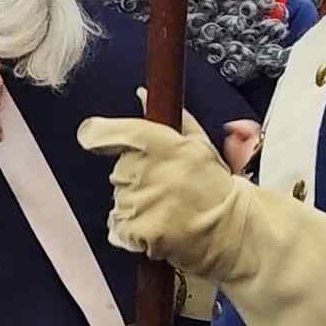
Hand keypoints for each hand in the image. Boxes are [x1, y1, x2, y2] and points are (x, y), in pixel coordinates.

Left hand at [82, 111, 254, 279]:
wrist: (230, 229)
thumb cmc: (215, 187)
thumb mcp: (198, 143)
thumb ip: (170, 118)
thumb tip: (142, 95)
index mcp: (157, 142)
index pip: (105, 133)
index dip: (97, 135)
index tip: (94, 138)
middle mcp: (143, 170)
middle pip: (117, 171)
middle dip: (135, 179)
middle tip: (165, 186)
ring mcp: (137, 202)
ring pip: (119, 200)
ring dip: (136, 205)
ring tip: (166, 208)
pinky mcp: (135, 230)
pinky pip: (118, 227)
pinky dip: (132, 230)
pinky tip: (157, 225)